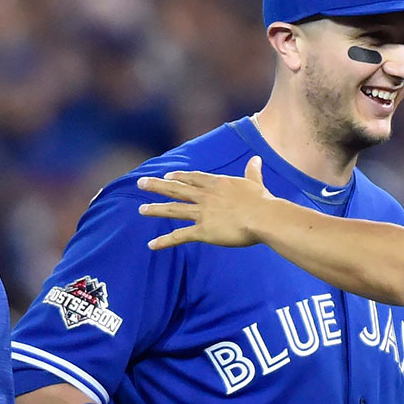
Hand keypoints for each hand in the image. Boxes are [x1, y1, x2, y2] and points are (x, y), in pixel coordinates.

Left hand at [138, 156, 274, 249]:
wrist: (263, 217)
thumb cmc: (262, 201)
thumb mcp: (256, 183)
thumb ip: (253, 171)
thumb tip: (256, 158)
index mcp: (217, 184)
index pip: (193, 178)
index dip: (179, 176)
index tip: (168, 175)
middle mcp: (205, 196)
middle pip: (176, 189)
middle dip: (157, 186)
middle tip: (141, 183)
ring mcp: (202, 213)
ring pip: (174, 210)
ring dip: (156, 209)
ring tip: (141, 209)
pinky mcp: (203, 231)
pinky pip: (180, 236)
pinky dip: (165, 241)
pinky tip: (151, 245)